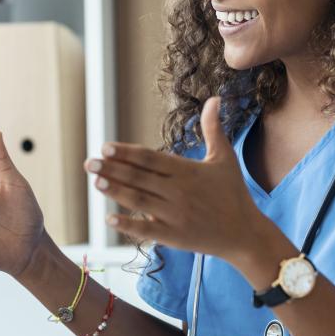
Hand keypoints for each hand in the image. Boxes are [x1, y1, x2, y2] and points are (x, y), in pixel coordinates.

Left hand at [86, 96, 269, 263]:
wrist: (245, 233)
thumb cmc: (233, 193)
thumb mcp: (224, 158)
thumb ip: (213, 129)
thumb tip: (214, 99)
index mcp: (187, 171)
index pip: (150, 159)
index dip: (127, 153)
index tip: (105, 147)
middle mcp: (179, 192)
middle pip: (140, 178)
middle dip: (112, 170)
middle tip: (89, 163)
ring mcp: (175, 215)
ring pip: (139, 201)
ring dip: (115, 192)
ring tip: (95, 183)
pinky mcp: (174, 236)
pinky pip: (147, 230)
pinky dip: (128, 225)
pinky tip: (109, 219)